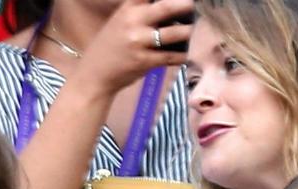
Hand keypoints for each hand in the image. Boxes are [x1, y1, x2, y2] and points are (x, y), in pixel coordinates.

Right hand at [72, 0, 194, 95]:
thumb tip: (175, 8)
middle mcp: (133, 20)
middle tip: (200, 5)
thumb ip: (143, 11)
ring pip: (174, 33)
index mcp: (128, 7)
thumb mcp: (123, 20)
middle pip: (166, 7)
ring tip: (201, 29)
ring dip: (191, 32)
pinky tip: (191, 52)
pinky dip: (184, 54)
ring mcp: (139, 41)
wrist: (96, 72)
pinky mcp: (145, 61)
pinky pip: (172, 56)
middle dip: (186, 5)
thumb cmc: (113, 44)